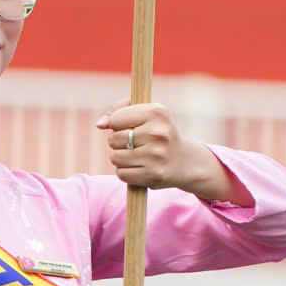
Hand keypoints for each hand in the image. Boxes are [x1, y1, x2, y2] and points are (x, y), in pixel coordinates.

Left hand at [96, 103, 235, 200]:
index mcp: (157, 112)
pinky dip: (126, 172)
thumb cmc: (158, 133)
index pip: (115, 119)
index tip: (131, 127)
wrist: (185, 162)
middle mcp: (158, 133)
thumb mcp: (145, 112)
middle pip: (112, 139)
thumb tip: (99, 124)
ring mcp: (156, 155)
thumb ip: (118, 110)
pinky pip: (121, 174)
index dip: (118, 124)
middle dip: (119, 142)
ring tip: (139, 155)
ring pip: (114, 157)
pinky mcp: (153, 174)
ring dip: (121, 158)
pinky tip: (141, 167)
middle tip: (137, 143)